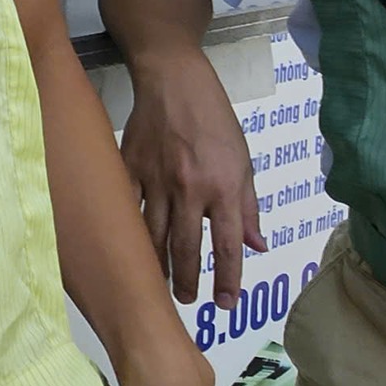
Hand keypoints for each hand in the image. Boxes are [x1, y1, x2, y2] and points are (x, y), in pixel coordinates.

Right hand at [120, 49, 264, 306]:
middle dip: (187, 280)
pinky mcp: (129, 168)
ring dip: (157, 265)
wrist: (173, 81)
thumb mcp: (244, 160)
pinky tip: (131, 249)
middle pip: (186, 247)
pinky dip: (130, 232)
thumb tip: (257, 245)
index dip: (228, 278)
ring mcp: (155, 179)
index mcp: (224, 186)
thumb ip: (248, 206)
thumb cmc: (214, 119)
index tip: (226, 304)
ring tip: (159, 284)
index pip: (227, 244)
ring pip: (153, 234)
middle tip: (187, 300)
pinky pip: (128, 208)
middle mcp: (190, 188)